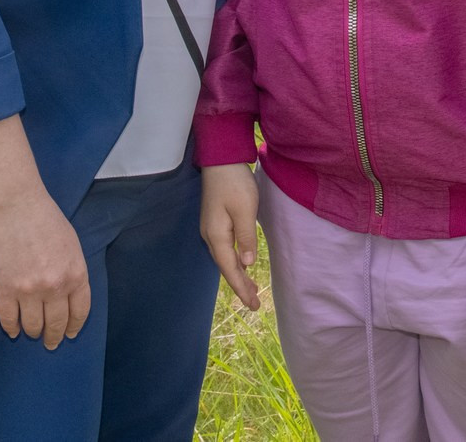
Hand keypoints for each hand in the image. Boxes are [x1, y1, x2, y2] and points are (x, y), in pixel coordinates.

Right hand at [0, 183, 92, 345]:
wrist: (17, 209)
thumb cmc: (47, 221)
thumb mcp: (73, 246)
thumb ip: (73, 272)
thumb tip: (69, 295)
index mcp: (76, 275)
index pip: (79, 312)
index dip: (74, 326)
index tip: (70, 334)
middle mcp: (55, 288)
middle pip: (56, 323)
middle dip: (54, 336)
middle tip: (51, 342)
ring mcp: (29, 291)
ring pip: (33, 325)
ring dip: (34, 332)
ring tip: (33, 333)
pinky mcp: (6, 290)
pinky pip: (9, 318)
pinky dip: (11, 328)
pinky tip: (14, 331)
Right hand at [200, 164, 263, 309]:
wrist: (221, 159)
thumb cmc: (234, 183)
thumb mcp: (245, 210)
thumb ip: (246, 237)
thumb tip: (247, 263)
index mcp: (217, 235)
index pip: (230, 269)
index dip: (241, 287)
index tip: (253, 305)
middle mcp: (211, 235)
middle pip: (226, 267)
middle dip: (240, 285)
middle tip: (254, 304)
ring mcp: (212, 229)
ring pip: (225, 259)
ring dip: (238, 274)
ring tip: (251, 290)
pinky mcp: (216, 222)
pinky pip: (226, 249)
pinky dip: (235, 261)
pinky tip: (243, 264)